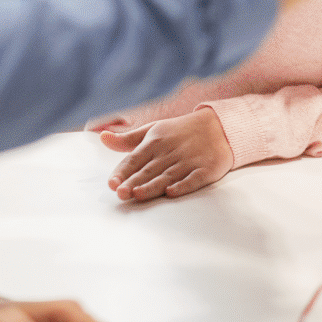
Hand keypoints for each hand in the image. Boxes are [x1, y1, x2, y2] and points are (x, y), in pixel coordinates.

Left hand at [100, 107, 233, 201]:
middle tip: (120, 194)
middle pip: (149, 170)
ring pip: (167, 176)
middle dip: (134, 182)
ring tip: (138, 195)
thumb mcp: (153, 130)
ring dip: (153, 186)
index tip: (112, 184)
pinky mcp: (206, 169)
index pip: (135, 159)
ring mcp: (188, 160)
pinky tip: (172, 193)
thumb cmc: (180, 132)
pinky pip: (193, 179)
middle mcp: (170, 151)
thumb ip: (127, 139)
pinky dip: (183, 185)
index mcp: (155, 141)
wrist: (219, 126)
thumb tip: (102, 137)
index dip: (123, 172)